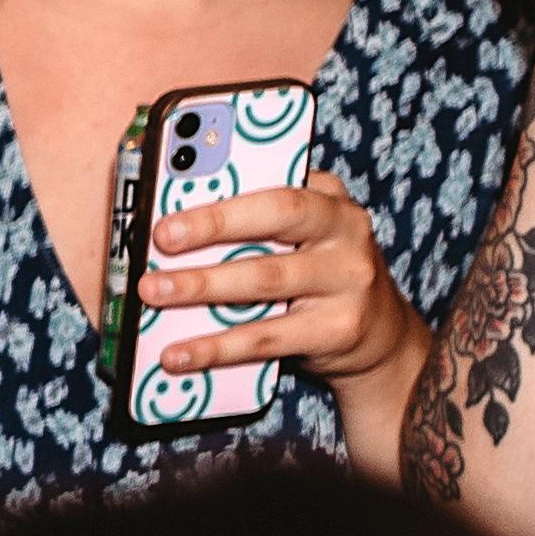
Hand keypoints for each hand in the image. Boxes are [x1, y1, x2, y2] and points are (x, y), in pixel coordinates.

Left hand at [135, 168, 420, 392]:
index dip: (224, 191)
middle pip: (277, 216)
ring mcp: (348, 279)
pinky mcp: (338, 329)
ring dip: (202, 285)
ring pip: (265, 278)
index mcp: (329, 197)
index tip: (173, 203)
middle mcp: (345, 230)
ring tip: (154, 293)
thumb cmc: (318, 277)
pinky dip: (216, 347)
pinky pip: (266, 337)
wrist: (379, 336)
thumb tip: (173, 227)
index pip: (275, 181)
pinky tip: (178, 354)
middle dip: (213, 225)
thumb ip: (256, 226)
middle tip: (160, 239)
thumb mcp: (301, 239)